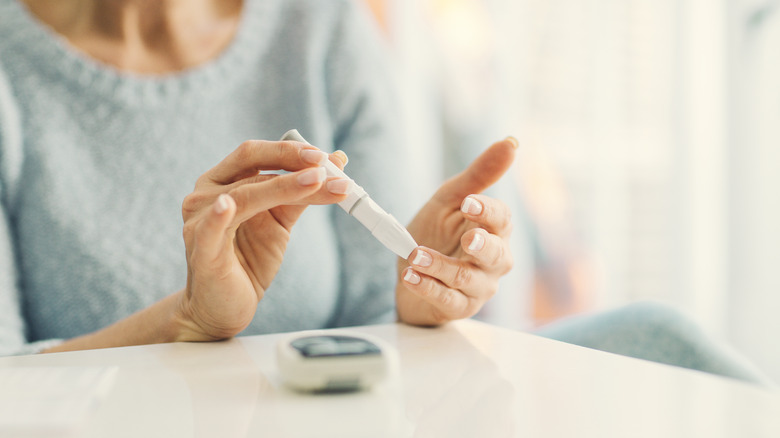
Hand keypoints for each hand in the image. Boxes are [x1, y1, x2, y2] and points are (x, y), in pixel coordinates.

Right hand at [176, 140, 348, 340]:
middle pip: (250, 167)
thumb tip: (337, 163)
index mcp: (222, 181)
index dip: (289, 150)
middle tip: (323, 165)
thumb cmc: (248, 260)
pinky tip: (228, 205)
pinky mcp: (201, 250)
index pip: (255, 154)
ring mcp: (199, 221)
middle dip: (290, 161)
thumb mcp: (280, 222)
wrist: (223, 308)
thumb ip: (303, 194)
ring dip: (284, 187)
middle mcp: (205, 195)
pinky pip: (210, 228)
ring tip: (317, 182)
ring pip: (245, 195)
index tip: (324, 156)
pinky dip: (219, 215)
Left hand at [396, 138, 516, 325]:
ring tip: (416, 255)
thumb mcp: (452, 199)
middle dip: (483, 246)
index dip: (487, 211)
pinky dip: (427, 287)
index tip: (469, 202)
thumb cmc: (438, 233)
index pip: (502, 220)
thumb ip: (479, 175)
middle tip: (467, 238)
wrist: (411, 272)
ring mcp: (478, 287)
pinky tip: (410, 277)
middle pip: (498, 255)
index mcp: (495, 231)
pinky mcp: (457, 307)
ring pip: (468, 279)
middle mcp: (494, 261)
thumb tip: (511, 142)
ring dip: (441, 266)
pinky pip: (446, 299)